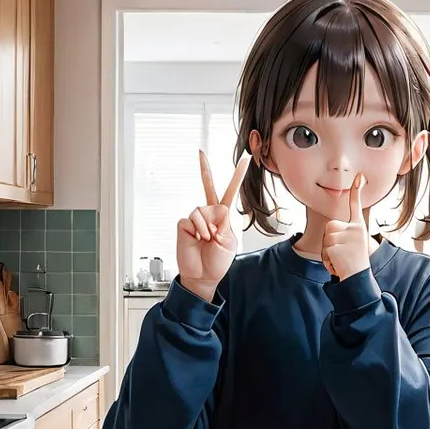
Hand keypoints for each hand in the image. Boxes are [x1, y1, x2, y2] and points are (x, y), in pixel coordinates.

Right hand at [177, 150, 251, 300]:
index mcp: (223, 217)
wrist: (203, 275)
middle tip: (200, 152)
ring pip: (203, 210)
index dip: (237, 177)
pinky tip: (199, 239)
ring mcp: (195, 218)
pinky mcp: (184, 224)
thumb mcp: (228, 242)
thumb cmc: (217, 261)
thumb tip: (216, 209)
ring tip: (208, 240)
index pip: (230, 192)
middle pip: (207, 187)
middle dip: (204, 170)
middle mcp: (208, 214)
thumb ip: (224, 223)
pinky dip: (199, 230)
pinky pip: (192, 219)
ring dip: (208, 227)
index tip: (244, 160)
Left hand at [321, 174, 369, 281]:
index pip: (356, 205)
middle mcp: (355, 229)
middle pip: (330, 225)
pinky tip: (338, 263)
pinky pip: (324, 249)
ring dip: (328, 250)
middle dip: (330, 239)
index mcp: (359, 227)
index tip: (359, 176)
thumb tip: (331, 229)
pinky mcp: (337, 246)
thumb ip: (344, 233)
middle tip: (342, 252)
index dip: (357, 190)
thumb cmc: (355, 262)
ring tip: (341, 258)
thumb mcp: (354, 244)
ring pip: (326, 237)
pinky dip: (327, 259)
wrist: (359, 279)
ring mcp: (346, 237)